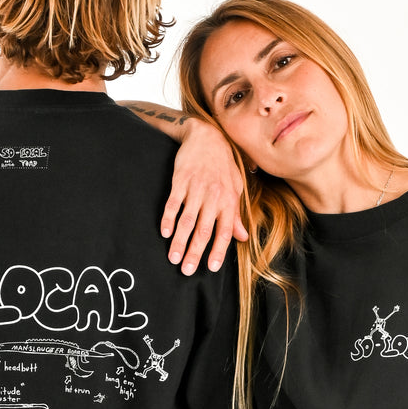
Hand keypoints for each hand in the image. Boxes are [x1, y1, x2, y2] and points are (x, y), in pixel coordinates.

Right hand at [162, 119, 246, 274]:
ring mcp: (195, 188)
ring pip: (186, 220)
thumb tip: (243, 237)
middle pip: (203, 230)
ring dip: (179, 241)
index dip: (218, 250)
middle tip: (187, 271)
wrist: (207, 137)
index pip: (224, 231)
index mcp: (228, 200)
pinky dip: (168, 219)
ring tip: (173, 258)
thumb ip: (236, 214)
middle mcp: (213, 196)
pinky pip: (173, 203)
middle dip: (195, 252)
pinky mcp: (180, 180)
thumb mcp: (235, 188)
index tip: (211, 268)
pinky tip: (164, 233)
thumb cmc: (223, 165)